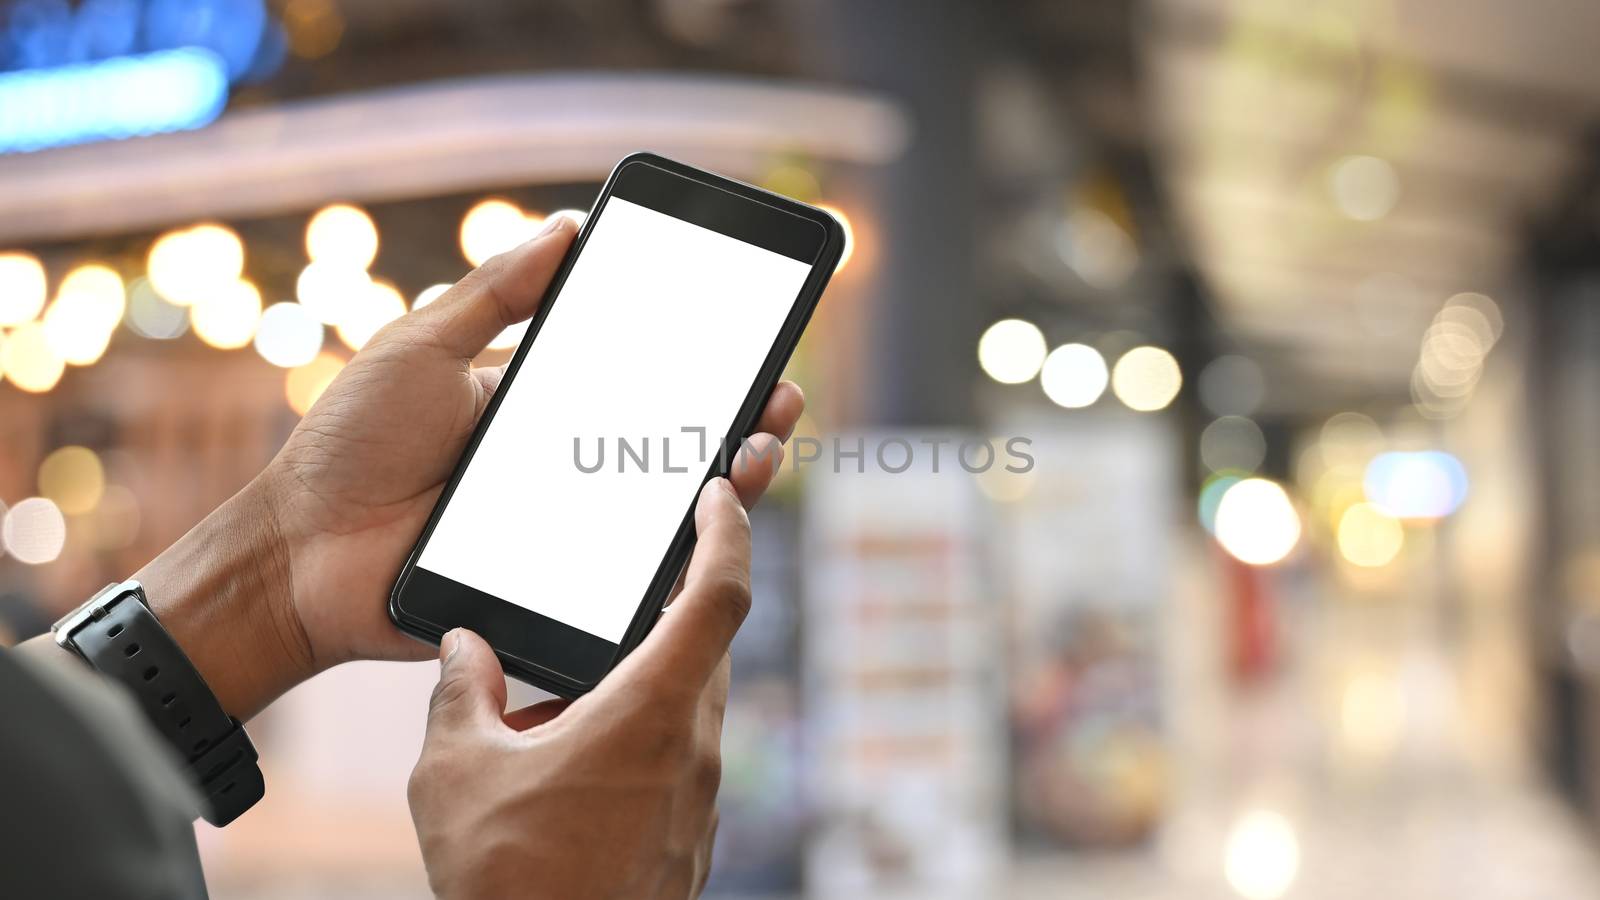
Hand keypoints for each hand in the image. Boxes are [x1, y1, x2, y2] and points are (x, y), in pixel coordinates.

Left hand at [130, 217, 803, 717]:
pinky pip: (629, 575)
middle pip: (667, 445)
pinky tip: (715, 521)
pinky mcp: (554, 588)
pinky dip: (680, 553)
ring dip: (725, 480)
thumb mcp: (422, 348)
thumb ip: (495, 292)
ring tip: (760, 450)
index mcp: (539, 407)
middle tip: (779, 398)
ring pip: (664, 511)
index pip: (636, 380)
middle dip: (735, 421)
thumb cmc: (349, 447)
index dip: (696, 364)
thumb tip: (569, 224)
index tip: (749, 338)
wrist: (299, 555)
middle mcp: (564, 470)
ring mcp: (564, 532)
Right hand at [409, 478, 752, 899]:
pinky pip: (676, 766)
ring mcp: (700, 802)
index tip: (720, 496)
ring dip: (638, 689)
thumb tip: (464, 647)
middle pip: (702, 649)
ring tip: (554, 713)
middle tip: (610, 598)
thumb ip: (461, 692)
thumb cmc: (508, 881)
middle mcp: (694, 751)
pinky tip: (569, 771)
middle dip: (662, 615)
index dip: (728, 533)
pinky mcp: (690, 842)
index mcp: (653, 711)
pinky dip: (637, 745)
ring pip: (686, 711)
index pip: (719, 596)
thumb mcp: (456, 773)